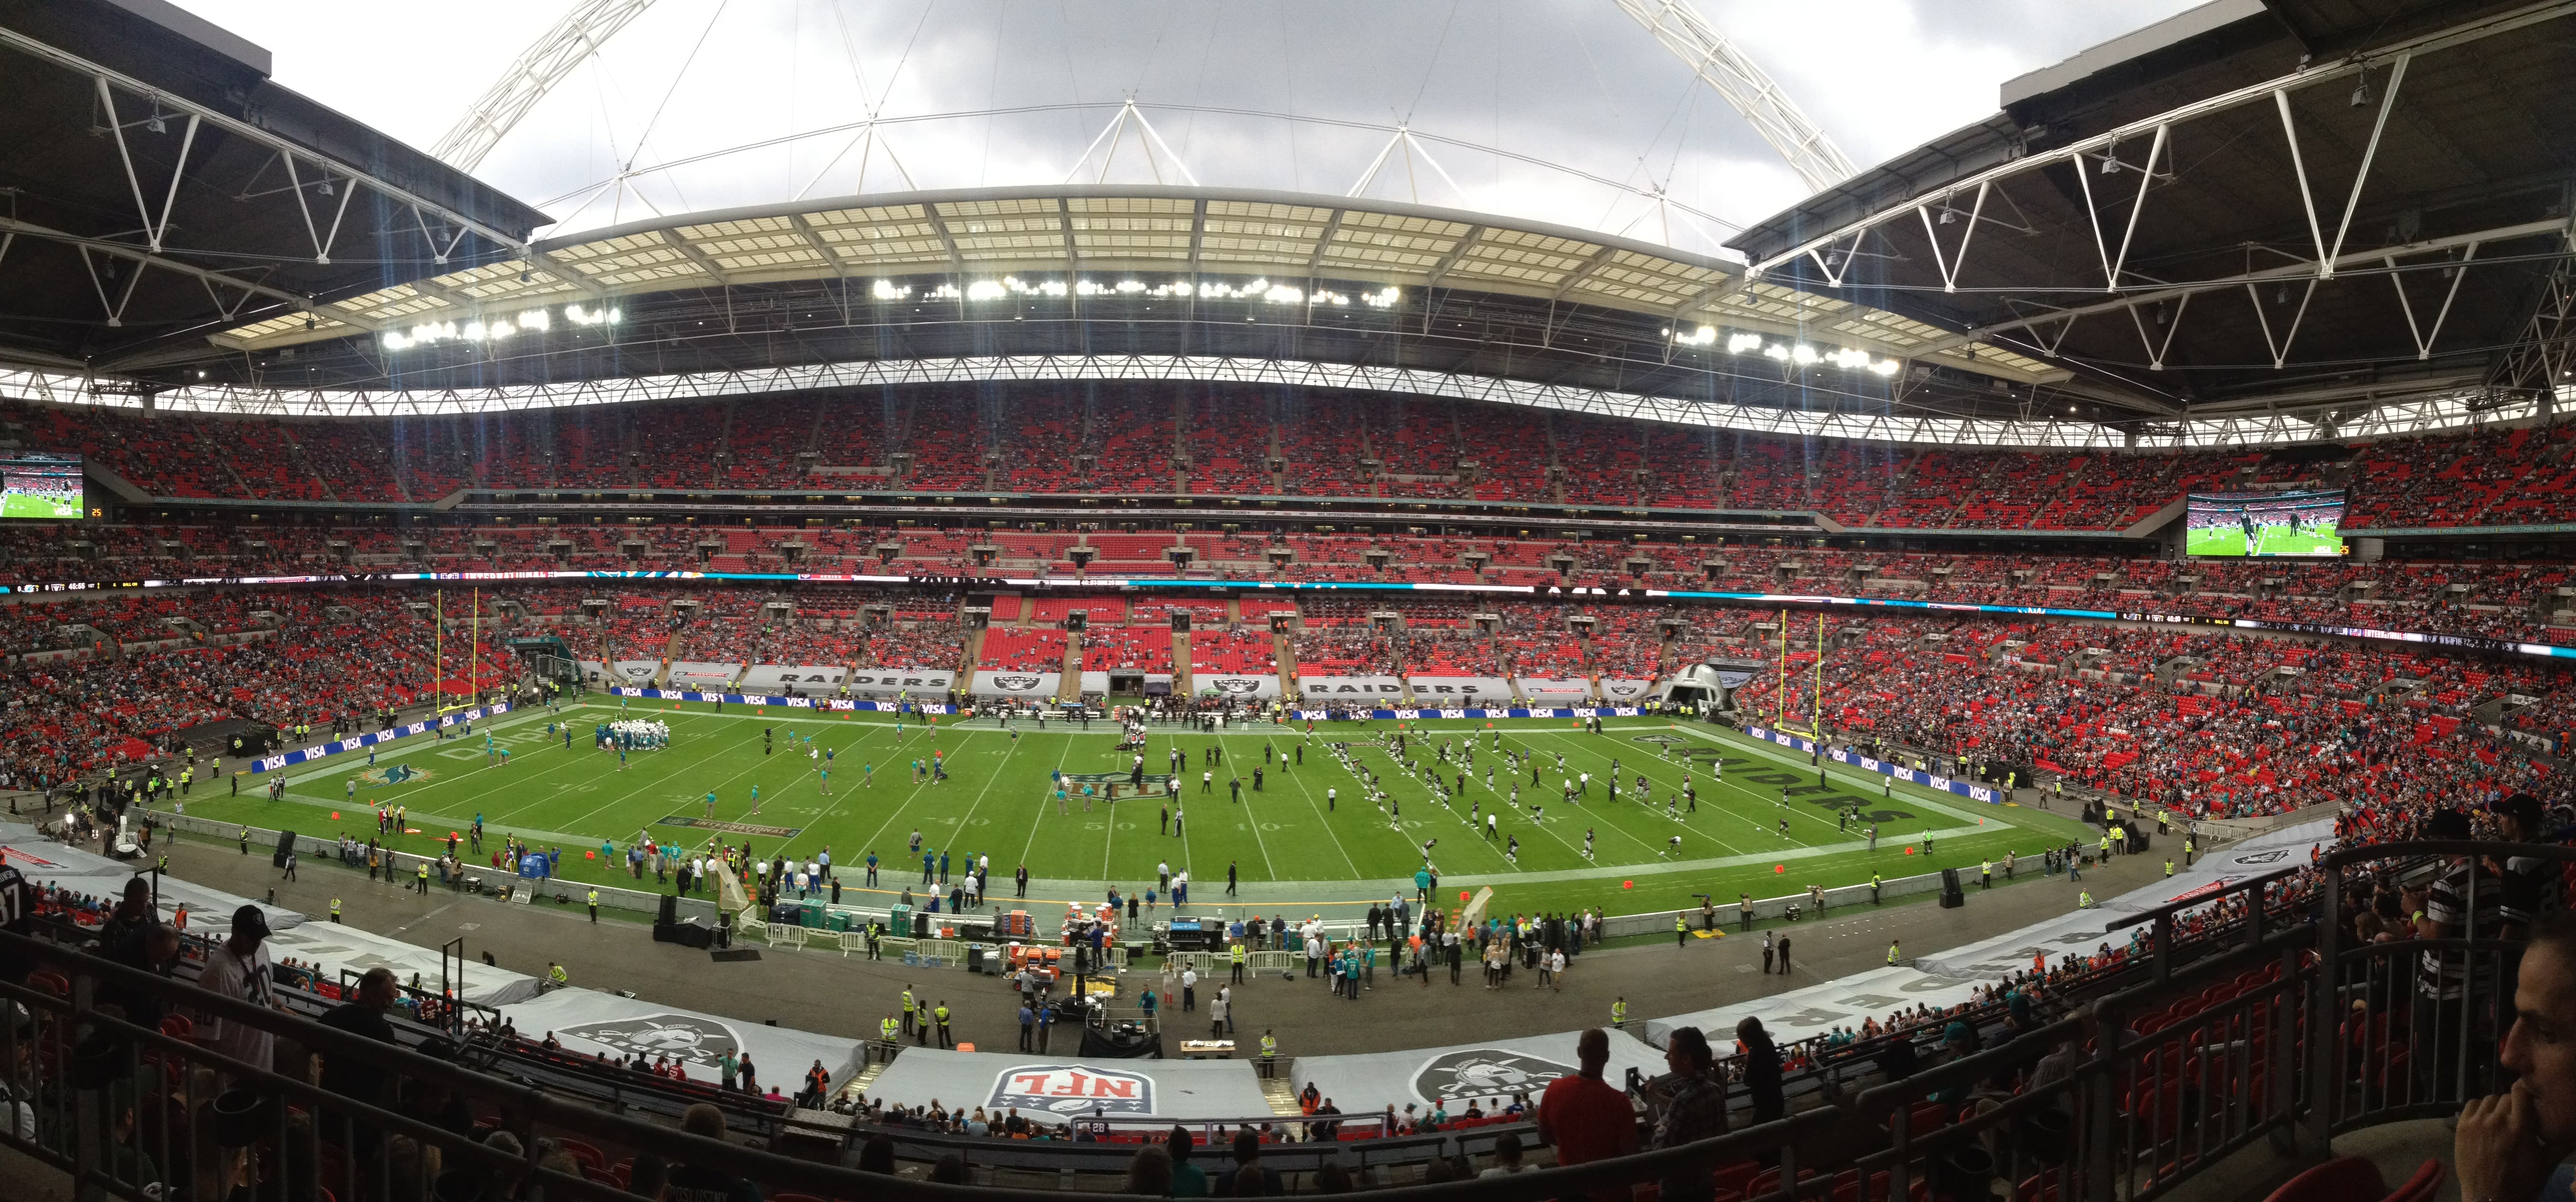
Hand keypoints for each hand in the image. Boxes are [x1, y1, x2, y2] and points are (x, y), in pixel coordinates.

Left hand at [2458, 1082, 2573, 1201]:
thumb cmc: (2522, 1182)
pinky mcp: (2461, 1128)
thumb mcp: (2547, 1162)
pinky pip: (2471, 1106)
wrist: (2491, 1198)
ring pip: (2488, 1099)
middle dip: (2514, 1105)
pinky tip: (2486, 1121)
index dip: (2526, 1093)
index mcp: (2520, 1127)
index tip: (2529, 1100)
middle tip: (2518, 1118)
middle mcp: (2497, 1121)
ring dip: (2496, 1107)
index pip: (2520, 1092)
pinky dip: (2480, 1109)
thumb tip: (2572, 1127)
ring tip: (2502, 1121)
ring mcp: (2477, 1123)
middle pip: (2506, 1097)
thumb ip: (2560, 1142)